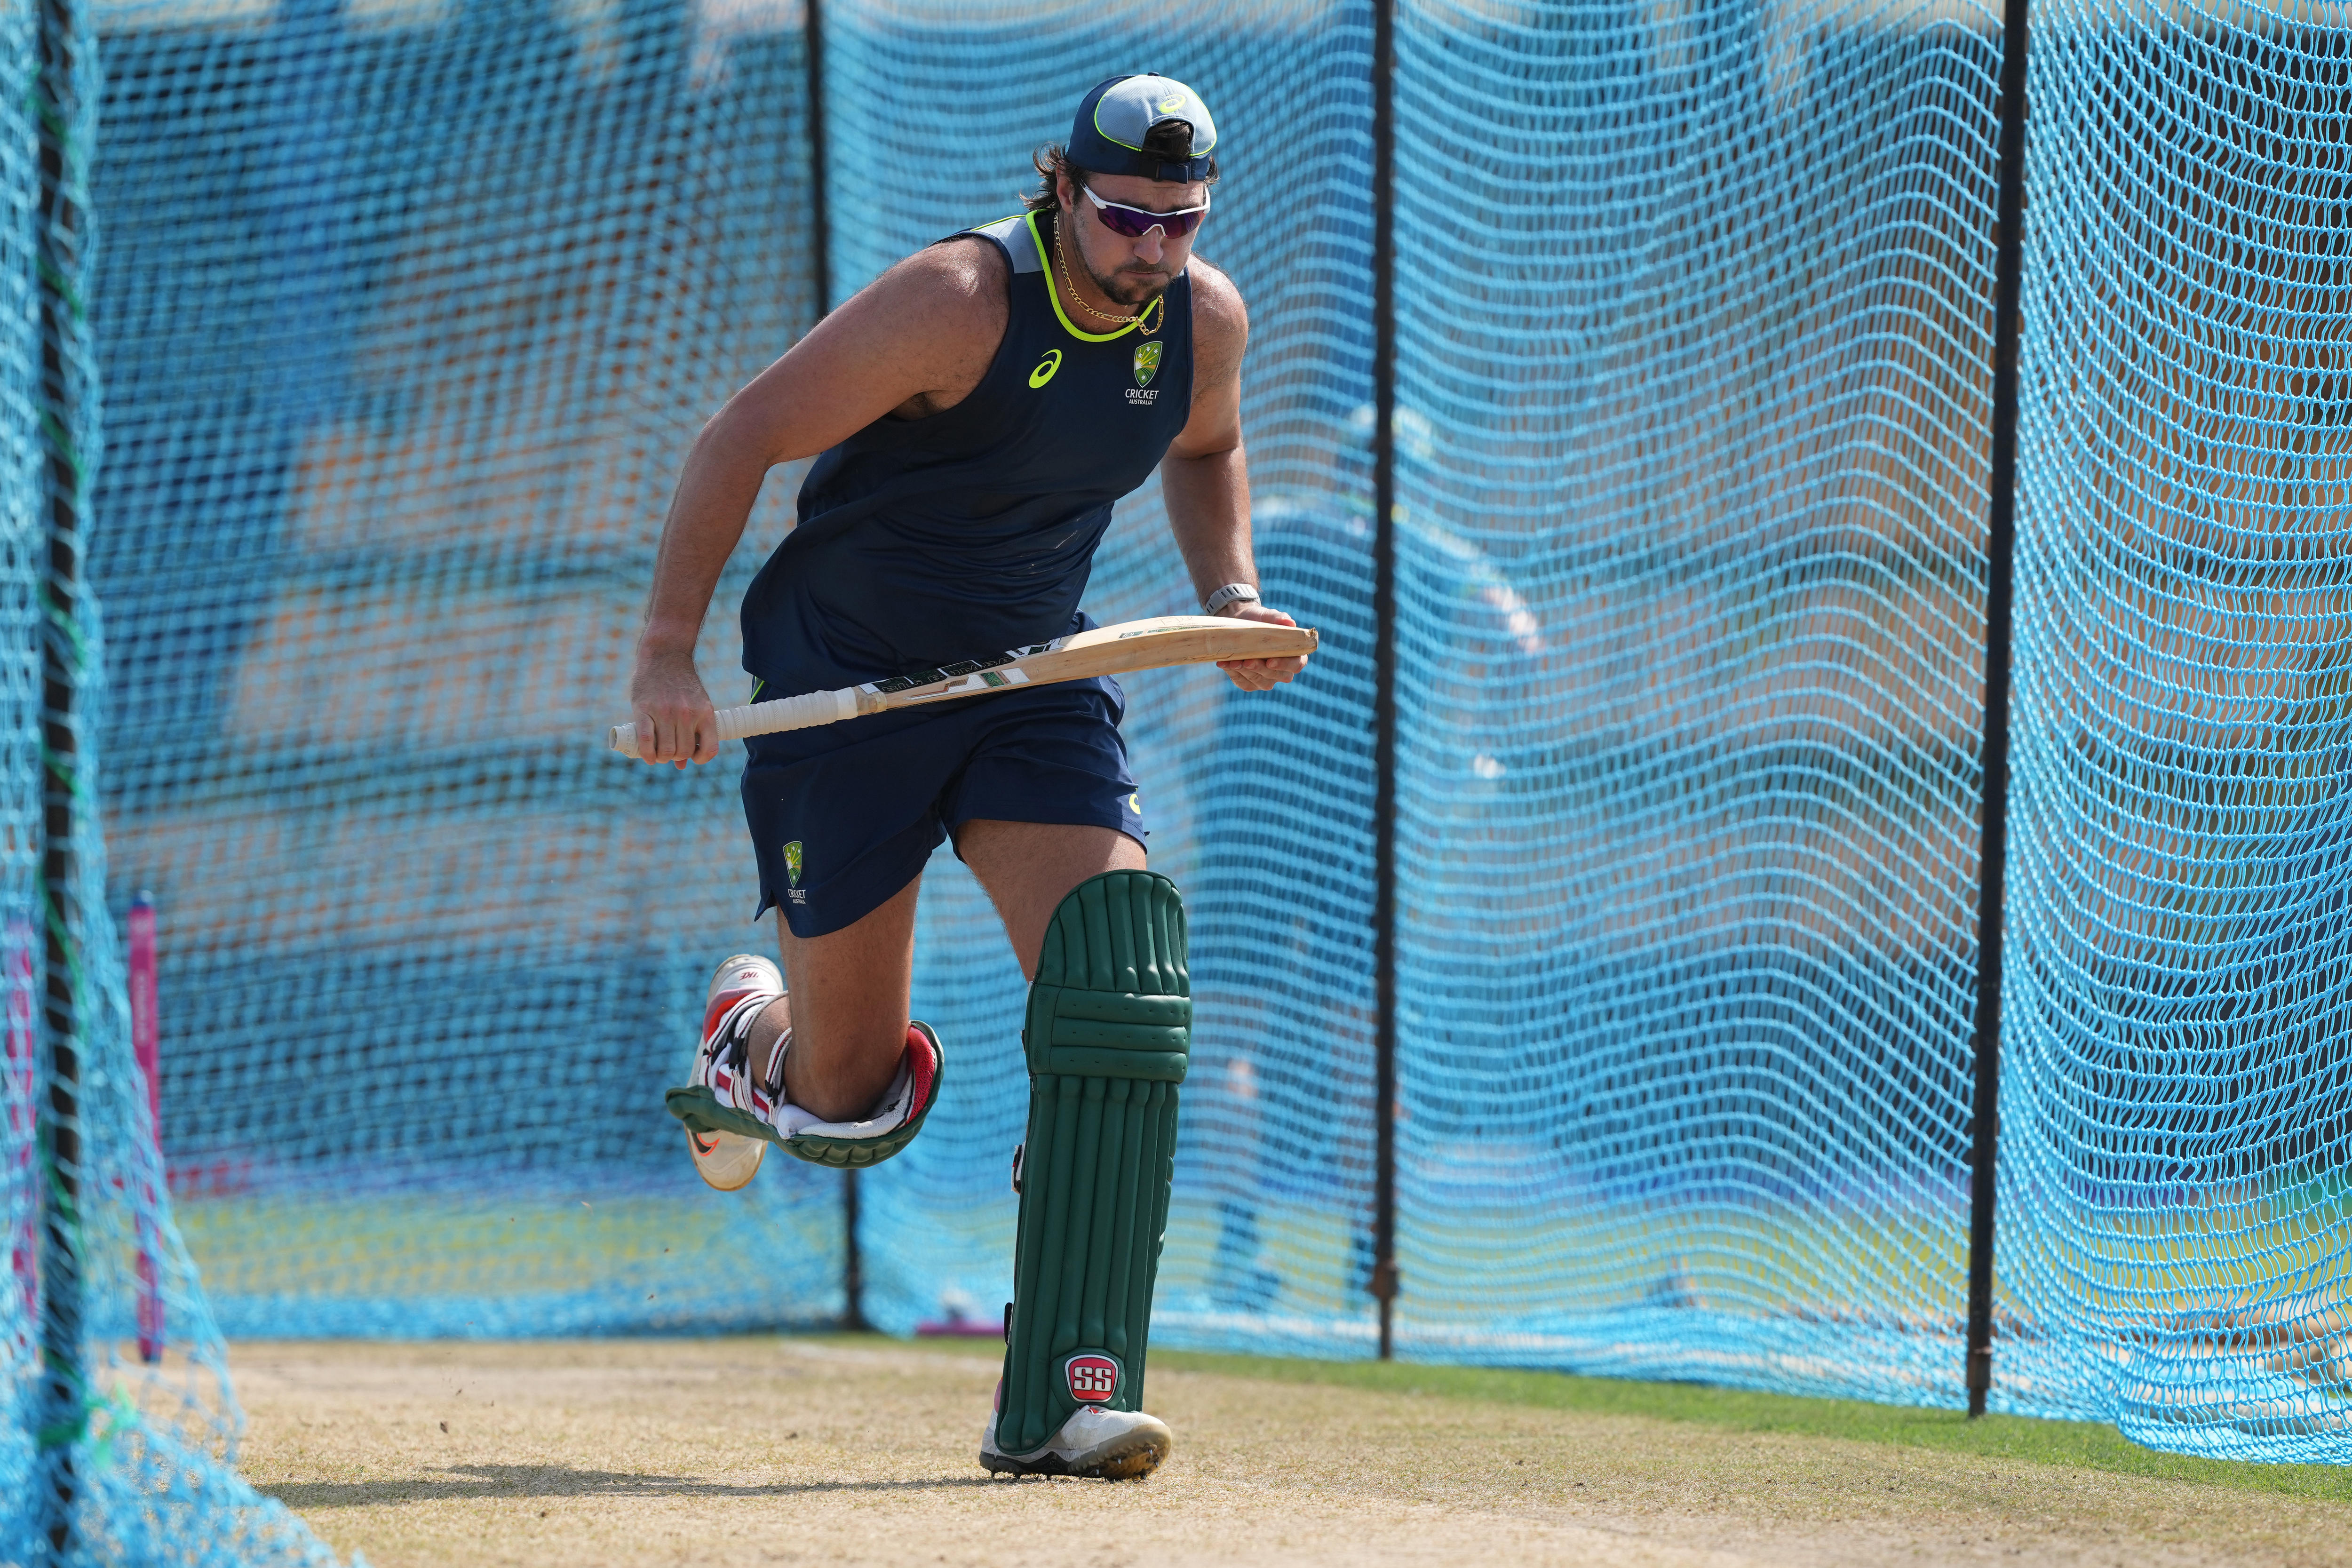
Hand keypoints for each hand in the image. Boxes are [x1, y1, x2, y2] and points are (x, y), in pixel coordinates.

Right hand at [628, 645, 719, 765]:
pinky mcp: (644, 709)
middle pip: (683, 752)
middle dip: (676, 757)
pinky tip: (648, 757)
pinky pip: (646, 741)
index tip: (691, 757)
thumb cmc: (681, 683)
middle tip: (669, 752)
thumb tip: (683, 765)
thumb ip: (692, 732)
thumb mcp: (696, 704)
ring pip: (666, 750)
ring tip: (658, 754)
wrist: (665, 655)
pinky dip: (647, 754)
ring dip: (661, 758)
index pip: (709, 749)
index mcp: (704, 712)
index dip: (700, 759)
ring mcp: (665, 711)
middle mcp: (687, 713)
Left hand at [1214, 603, 1309, 691]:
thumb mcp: (1267, 616)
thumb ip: (1279, 618)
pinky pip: (1244, 683)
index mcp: (1293, 655)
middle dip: (1260, 669)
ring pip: (1260, 682)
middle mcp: (1283, 670)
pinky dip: (1234, 674)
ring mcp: (1267, 679)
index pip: (1296, 664)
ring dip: (1245, 673)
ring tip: (1232, 662)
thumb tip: (1290, 623)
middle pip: (1277, 676)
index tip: (1270, 661)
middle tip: (1247, 661)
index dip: (1285, 665)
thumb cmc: (1258, 620)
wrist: (1238, 623)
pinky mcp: (1250, 683)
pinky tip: (1224, 664)